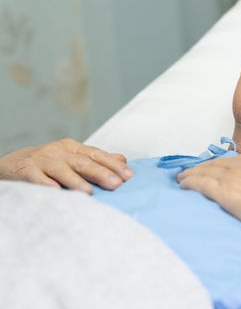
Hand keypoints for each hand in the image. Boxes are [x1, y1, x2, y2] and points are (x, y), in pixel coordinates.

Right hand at [0, 138, 132, 192]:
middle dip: (101, 173)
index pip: (98, 155)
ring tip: (89, 192)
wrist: (11, 164)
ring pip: (61, 170)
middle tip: (117, 185)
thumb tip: (123, 159)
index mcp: (73, 147)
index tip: (130, 176)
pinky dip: (46, 185)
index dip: (114, 165)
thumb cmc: (48, 164)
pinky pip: (37, 179)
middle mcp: (59, 151)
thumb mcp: (72, 157)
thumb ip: (96, 159)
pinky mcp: (25, 170)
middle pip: (83, 162)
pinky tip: (56, 193)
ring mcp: (42, 160)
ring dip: (75, 181)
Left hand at [176, 153, 240, 238]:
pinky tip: (183, 185)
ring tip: (183, 178)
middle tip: (194, 171)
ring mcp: (234, 176)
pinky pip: (201, 183)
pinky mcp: (224, 191)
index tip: (217, 168)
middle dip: (204, 166)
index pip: (238, 160)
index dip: (224, 164)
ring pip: (206, 171)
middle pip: (219, 163)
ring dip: (193, 173)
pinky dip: (190, 182)